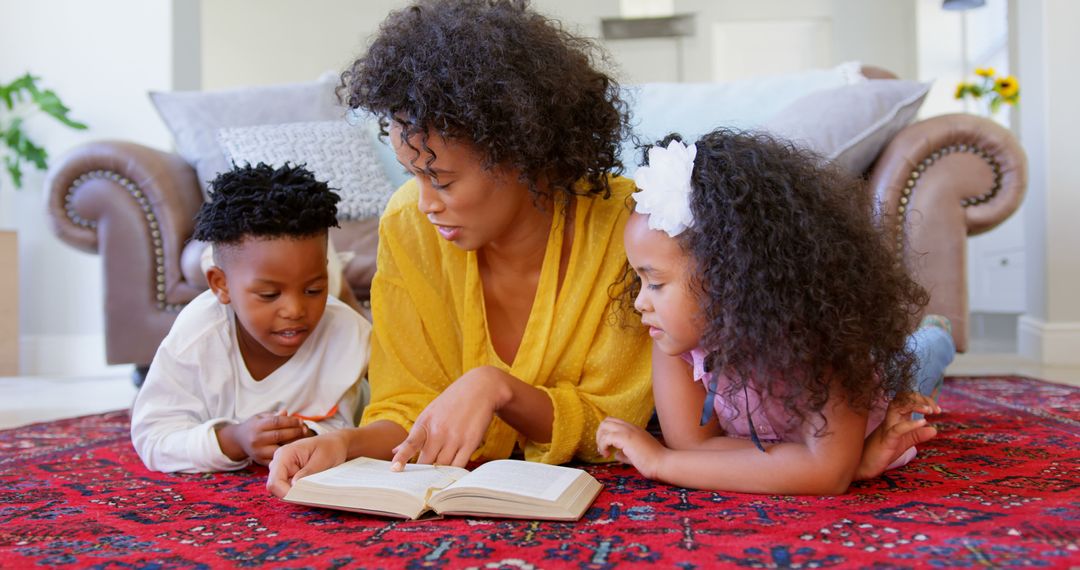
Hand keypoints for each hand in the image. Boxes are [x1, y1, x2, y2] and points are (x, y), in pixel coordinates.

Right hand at [217, 411, 310, 465]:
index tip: (300, 420)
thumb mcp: (261, 417)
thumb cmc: (254, 426)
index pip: (276, 422)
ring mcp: (258, 452)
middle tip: (305, 429)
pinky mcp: (260, 461)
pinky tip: (295, 448)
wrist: (239, 440)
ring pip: (279, 448)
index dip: (290, 421)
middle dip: (294, 431)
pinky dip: (286, 453)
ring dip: (292, 444)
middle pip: (279, 435)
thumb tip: (285, 412)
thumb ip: (274, 415)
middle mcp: (256, 439)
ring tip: (302, 439)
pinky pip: (276, 458)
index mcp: (257, 426)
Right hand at [266, 430, 349, 497]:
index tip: (301, 498)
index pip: (274, 481)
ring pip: (282, 490)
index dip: (284, 493)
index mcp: (284, 454)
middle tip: (311, 495)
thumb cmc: (330, 448)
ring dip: (297, 493)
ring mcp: (283, 470)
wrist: (335, 444)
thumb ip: (307, 472)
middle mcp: (279, 462)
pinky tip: (312, 487)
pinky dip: (300, 491)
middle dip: (291, 494)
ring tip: (314, 489)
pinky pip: (290, 489)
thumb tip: (293, 486)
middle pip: (276, 487)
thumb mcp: (322, 459)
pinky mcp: (289, 475)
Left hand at [390, 366, 505, 469]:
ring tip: (436, 479)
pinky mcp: (470, 442)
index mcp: (425, 423)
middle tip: (418, 484)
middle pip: (426, 462)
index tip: (395, 469)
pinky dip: (455, 473)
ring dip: (439, 474)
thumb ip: (414, 435)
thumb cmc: (451, 402)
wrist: (479, 388)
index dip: (402, 457)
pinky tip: (452, 476)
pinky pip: (460, 465)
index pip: (410, 443)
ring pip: (443, 466)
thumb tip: (395, 450)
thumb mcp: (429, 413)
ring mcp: (455, 437)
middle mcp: (438, 431)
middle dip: (422, 474)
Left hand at [595, 417, 666, 478]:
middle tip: (603, 450)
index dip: (606, 434)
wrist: (663, 463)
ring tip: (604, 453)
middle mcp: (630, 427)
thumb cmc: (653, 462)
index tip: (606, 448)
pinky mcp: (626, 439)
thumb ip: (625, 454)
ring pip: (604, 426)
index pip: (613, 422)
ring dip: (600, 440)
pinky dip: (602, 445)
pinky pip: (606, 437)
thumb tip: (615, 454)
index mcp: (634, 429)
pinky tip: (607, 455)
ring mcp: (628, 431)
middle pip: (606, 421)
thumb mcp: (636, 455)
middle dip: (600, 435)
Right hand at [856, 392, 939, 480]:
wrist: (863, 466)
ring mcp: (887, 428)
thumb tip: (934, 429)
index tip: (937, 409)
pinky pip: (897, 429)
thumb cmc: (881, 453)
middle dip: (921, 398)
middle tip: (936, 410)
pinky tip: (923, 424)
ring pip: (898, 407)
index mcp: (895, 418)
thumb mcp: (904, 442)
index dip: (923, 399)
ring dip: (916, 405)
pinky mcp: (886, 441)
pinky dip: (910, 424)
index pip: (908, 399)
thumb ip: (917, 435)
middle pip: (903, 397)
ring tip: (930, 412)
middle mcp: (890, 419)